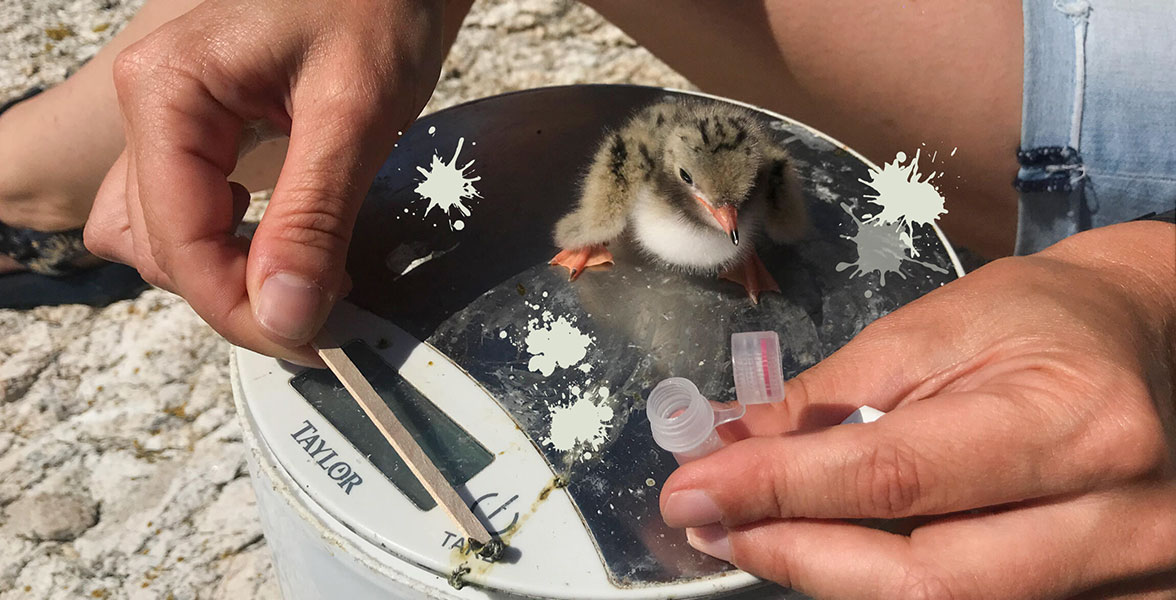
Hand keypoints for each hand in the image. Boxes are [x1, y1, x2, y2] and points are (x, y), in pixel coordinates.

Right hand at [84, 0, 445, 363]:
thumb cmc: (378, 5)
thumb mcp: (355, 114)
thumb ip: (313, 217)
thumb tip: (285, 317)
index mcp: (168, 91)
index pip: (177, 240)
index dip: (238, 309)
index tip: (311, 343)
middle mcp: (151, 104)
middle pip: (163, 247)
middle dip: (237, 296)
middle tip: (323, 320)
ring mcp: (170, 118)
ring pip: (163, 236)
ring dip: (225, 276)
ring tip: (304, 284)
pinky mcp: (201, 129)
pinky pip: (185, 208)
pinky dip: (228, 245)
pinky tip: (280, 248)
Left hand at [660, 221, 1175, 598]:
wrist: (1146, 344)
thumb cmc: (1041, 322)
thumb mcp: (928, 330)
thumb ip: (827, 398)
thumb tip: (727, 449)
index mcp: (1076, 421)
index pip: (898, 477)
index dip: (779, 490)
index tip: (694, 490)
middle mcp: (1122, 518)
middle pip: (923, 583)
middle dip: (794, 555)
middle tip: (714, 524)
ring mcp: (1133, 580)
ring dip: (830, 574)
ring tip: (762, 529)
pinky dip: (889, 584)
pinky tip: (837, 545)